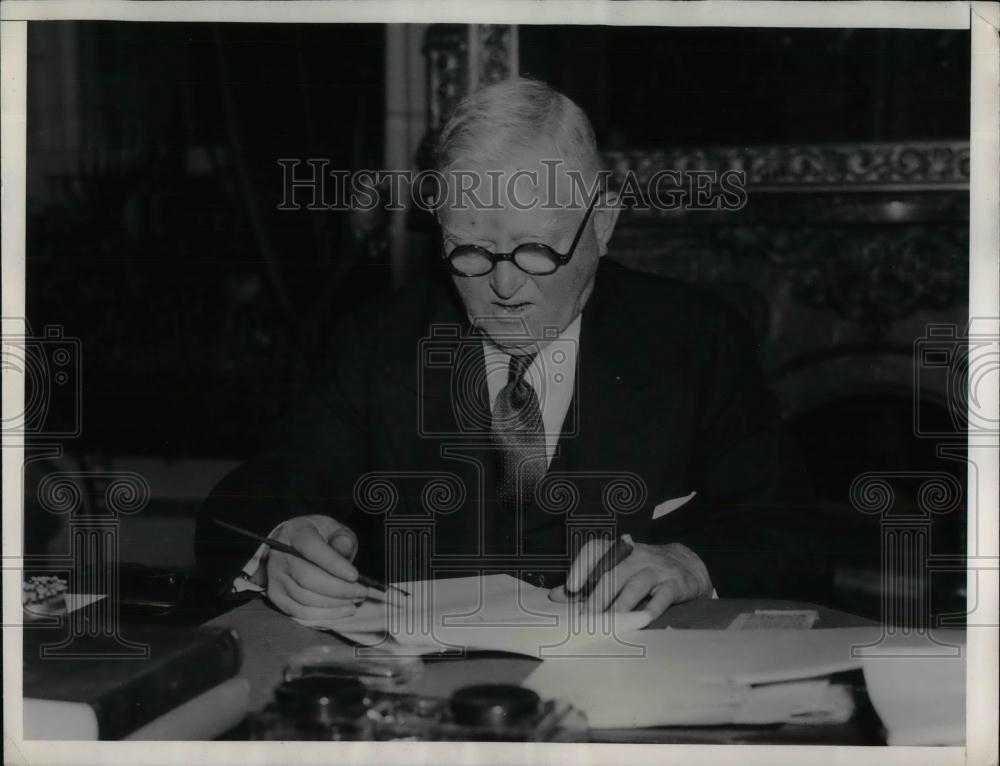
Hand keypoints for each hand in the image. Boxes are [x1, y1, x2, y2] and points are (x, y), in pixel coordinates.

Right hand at [262, 515, 369, 619]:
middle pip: (307, 578)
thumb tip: (344, 552)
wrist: (295, 545)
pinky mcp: (276, 596)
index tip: (355, 576)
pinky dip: (323, 615)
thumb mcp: (335, 529)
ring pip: (304, 598)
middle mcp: (280, 556)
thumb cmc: (320, 537)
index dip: (334, 564)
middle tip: (361, 592)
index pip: (312, 549)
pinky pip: (299, 612)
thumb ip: (342, 539)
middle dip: (339, 589)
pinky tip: (341, 611)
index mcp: (297, 533)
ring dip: (333, 604)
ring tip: (355, 601)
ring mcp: (275, 577)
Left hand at [548, 538, 711, 620]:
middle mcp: (635, 556)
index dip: (582, 566)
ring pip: (635, 586)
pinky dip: (652, 608)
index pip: (596, 550)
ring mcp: (656, 569)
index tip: (571, 587)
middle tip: (585, 618)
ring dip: (620, 606)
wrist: (686, 564)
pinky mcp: (674, 584)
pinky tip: (643, 620)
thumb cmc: (642, 569)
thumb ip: (586, 582)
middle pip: (613, 575)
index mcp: (618, 550)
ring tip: (608, 623)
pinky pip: (662, 596)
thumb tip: (555, 596)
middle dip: (597, 597)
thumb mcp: (616, 569)